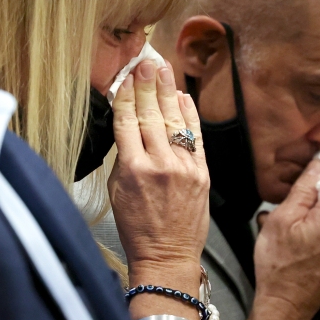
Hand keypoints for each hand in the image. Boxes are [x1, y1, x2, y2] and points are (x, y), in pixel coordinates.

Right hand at [109, 60, 209, 293]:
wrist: (168, 257)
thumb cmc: (137, 228)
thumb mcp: (117, 191)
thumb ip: (124, 157)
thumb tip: (129, 127)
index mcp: (132, 169)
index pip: (127, 122)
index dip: (126, 96)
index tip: (125, 77)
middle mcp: (159, 165)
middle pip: (151, 115)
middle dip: (147, 85)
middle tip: (145, 62)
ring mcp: (184, 168)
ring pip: (174, 121)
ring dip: (168, 91)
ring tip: (163, 69)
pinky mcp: (202, 174)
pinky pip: (196, 137)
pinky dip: (189, 114)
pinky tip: (183, 96)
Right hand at [249, 163, 319, 319]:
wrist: (285, 304)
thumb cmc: (278, 264)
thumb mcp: (281, 218)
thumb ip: (304, 188)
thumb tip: (319, 163)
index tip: (312, 158)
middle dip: (314, 189)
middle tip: (286, 195)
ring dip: (311, 209)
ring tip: (284, 220)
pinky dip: (314, 224)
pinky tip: (292, 235)